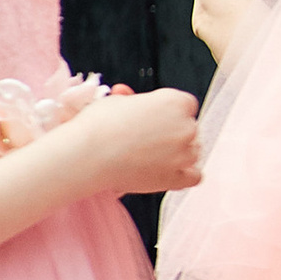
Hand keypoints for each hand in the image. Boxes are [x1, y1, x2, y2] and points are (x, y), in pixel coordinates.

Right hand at [65, 84, 202, 197]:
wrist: (87, 155)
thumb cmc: (98, 126)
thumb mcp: (116, 101)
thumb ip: (134, 102)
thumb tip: (132, 101)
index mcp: (175, 102)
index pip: (185, 104)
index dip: (168, 111)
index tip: (153, 118)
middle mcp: (186, 127)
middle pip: (189, 128)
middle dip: (172, 131)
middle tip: (147, 137)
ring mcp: (184, 154)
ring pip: (193, 151)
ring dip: (177, 152)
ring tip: (149, 155)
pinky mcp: (177, 178)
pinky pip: (194, 176)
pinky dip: (184, 174)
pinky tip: (165, 170)